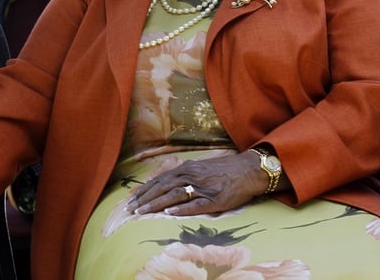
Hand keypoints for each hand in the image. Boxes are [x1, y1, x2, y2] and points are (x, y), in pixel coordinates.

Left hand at [125, 151, 266, 216]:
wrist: (248, 170)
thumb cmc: (223, 170)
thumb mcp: (200, 168)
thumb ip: (183, 175)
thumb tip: (164, 183)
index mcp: (186, 168)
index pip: (160, 179)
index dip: (145, 189)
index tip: (132, 198)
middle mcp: (191, 175)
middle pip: (163, 187)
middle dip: (145, 198)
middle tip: (131, 209)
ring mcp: (203, 188)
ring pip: (174, 195)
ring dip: (156, 204)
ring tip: (142, 212)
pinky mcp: (215, 199)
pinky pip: (195, 204)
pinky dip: (181, 208)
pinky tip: (169, 213)